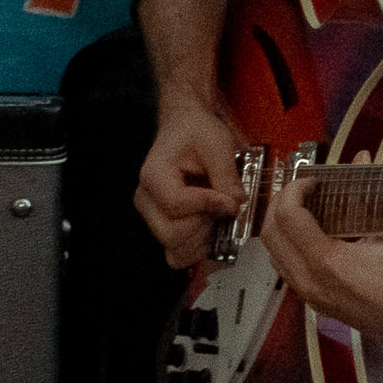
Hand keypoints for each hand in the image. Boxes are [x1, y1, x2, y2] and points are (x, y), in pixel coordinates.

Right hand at [134, 98, 245, 269]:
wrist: (187, 129)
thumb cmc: (197, 133)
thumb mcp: (218, 145)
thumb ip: (227, 176)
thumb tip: (235, 205)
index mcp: (154, 175)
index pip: (176, 204)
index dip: (208, 206)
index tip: (230, 200)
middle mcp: (146, 200)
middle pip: (172, 234)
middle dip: (206, 226)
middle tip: (223, 208)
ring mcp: (153, 216)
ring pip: (175, 248)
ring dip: (204, 239)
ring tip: (217, 216)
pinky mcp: (164, 226)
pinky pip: (177, 253)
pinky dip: (198, 247)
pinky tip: (211, 228)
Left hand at [259, 173, 382, 346]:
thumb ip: (370, 191)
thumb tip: (361, 159)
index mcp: (328, 263)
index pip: (288, 218)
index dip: (294, 191)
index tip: (309, 181)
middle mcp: (312, 282)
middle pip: (270, 235)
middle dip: (280, 205)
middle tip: (299, 191)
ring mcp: (310, 295)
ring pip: (273, 254)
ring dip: (280, 227)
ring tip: (301, 210)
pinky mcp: (314, 302)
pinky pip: (286, 270)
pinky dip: (289, 247)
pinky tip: (310, 235)